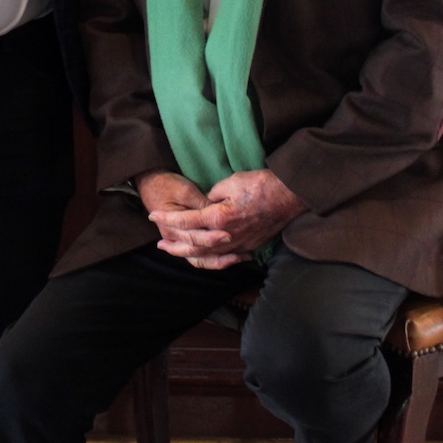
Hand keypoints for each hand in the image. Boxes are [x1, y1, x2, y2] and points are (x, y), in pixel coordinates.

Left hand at [150, 168, 306, 270]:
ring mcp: (238, 244)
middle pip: (193, 246)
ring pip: (208, 257)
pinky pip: (225, 259)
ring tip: (178, 253)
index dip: (168, 218)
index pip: (186, 221)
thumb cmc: (260, 185)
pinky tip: (204, 258)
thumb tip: (204, 204)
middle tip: (160, 244)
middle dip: (174, 245)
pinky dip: (212, 261)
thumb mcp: (230, 182)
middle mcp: (226, 236)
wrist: (289, 196)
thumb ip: (212, 196)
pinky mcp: (249, 246)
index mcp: (218, 218)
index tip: (154, 215)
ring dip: (190, 256)